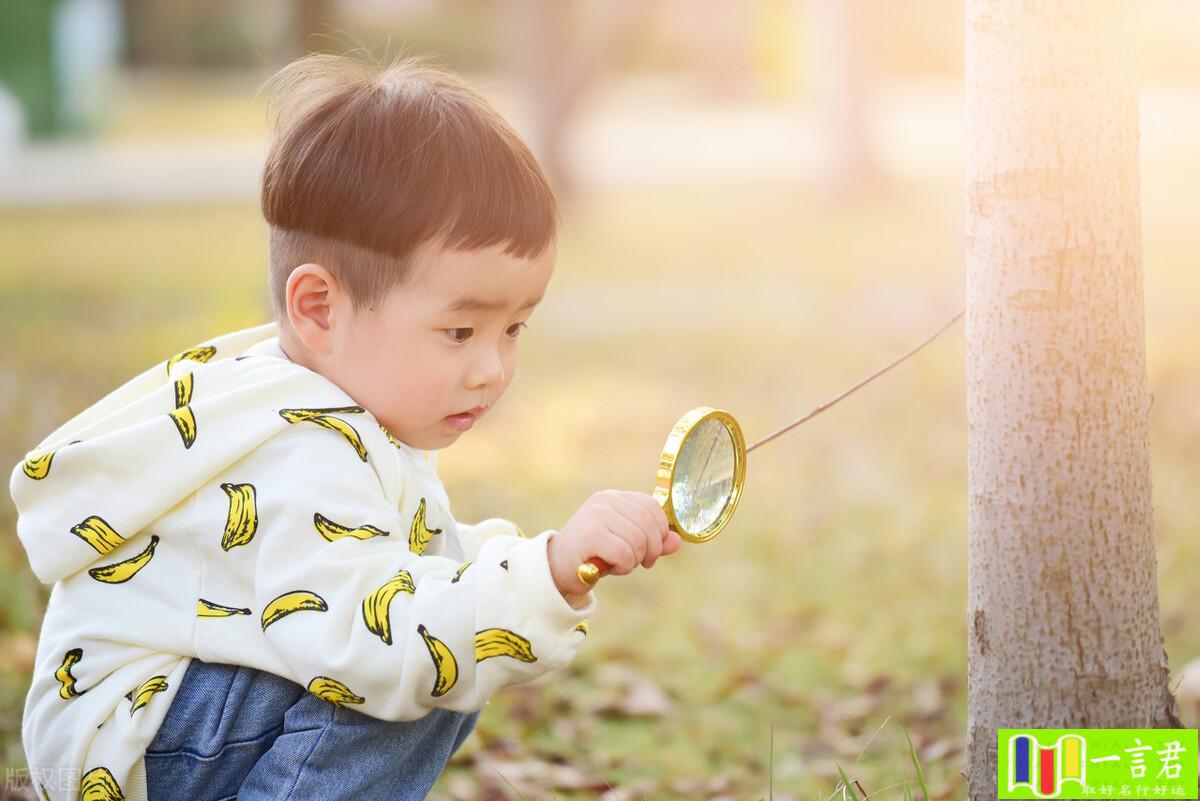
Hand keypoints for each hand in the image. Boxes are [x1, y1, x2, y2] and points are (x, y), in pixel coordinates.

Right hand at [547, 490, 681, 598]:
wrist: (556, 568)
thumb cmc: (594, 556)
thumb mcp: (627, 545)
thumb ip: (652, 541)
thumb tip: (677, 541)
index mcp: (614, 497)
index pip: (652, 506)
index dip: (660, 531)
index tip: (653, 551)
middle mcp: (605, 501)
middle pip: (648, 523)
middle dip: (651, 549)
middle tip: (642, 563)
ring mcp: (597, 515)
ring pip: (638, 540)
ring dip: (635, 560)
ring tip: (619, 564)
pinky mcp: (591, 534)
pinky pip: (625, 553)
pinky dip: (624, 566)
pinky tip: (610, 568)